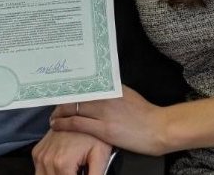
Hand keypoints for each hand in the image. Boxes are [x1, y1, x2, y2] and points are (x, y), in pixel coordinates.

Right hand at [33, 129, 112, 174]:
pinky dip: (49, 172)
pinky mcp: (37, 151)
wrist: (83, 112)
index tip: (83, 172)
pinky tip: (63, 167)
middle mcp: (47, 159)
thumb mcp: (100, 157)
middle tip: (78, 169)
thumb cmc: (94, 134)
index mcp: (62, 163)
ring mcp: (40, 155)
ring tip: (71, 168)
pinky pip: (39, 169)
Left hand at [49, 87, 167, 156]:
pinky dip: (63, 123)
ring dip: (59, 112)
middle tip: (53, 105)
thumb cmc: (146, 114)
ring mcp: (104, 112)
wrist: (159, 128)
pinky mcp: (103, 129)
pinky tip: (57, 125)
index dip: (69, 89)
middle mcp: (105, 96)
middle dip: (61, 101)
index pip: (83, 85)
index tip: (60, 91)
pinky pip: (77, 123)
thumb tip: (98, 88)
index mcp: (111, 87)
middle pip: (75, 95)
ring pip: (73, 108)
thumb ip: (112, 91)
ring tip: (53, 117)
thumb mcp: (127, 94)